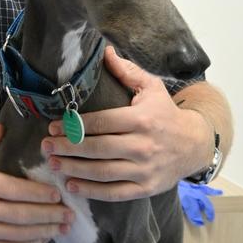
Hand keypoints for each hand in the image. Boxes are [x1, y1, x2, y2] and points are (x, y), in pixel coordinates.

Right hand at [0, 124, 73, 242]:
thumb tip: (1, 128)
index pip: (14, 189)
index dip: (38, 194)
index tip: (57, 194)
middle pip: (20, 214)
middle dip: (49, 214)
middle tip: (68, 213)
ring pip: (18, 233)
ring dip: (45, 230)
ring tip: (63, 226)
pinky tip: (44, 237)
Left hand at [41, 46, 211, 201]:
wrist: (196, 145)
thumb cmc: (166, 114)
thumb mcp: (152, 88)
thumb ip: (127, 71)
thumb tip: (105, 50)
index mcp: (142, 119)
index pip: (102, 123)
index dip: (75, 125)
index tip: (54, 126)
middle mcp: (143, 145)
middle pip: (98, 148)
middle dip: (68, 147)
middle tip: (46, 146)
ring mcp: (145, 169)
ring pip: (103, 172)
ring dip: (74, 169)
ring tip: (53, 164)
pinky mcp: (146, 188)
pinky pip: (114, 192)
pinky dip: (91, 191)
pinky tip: (71, 185)